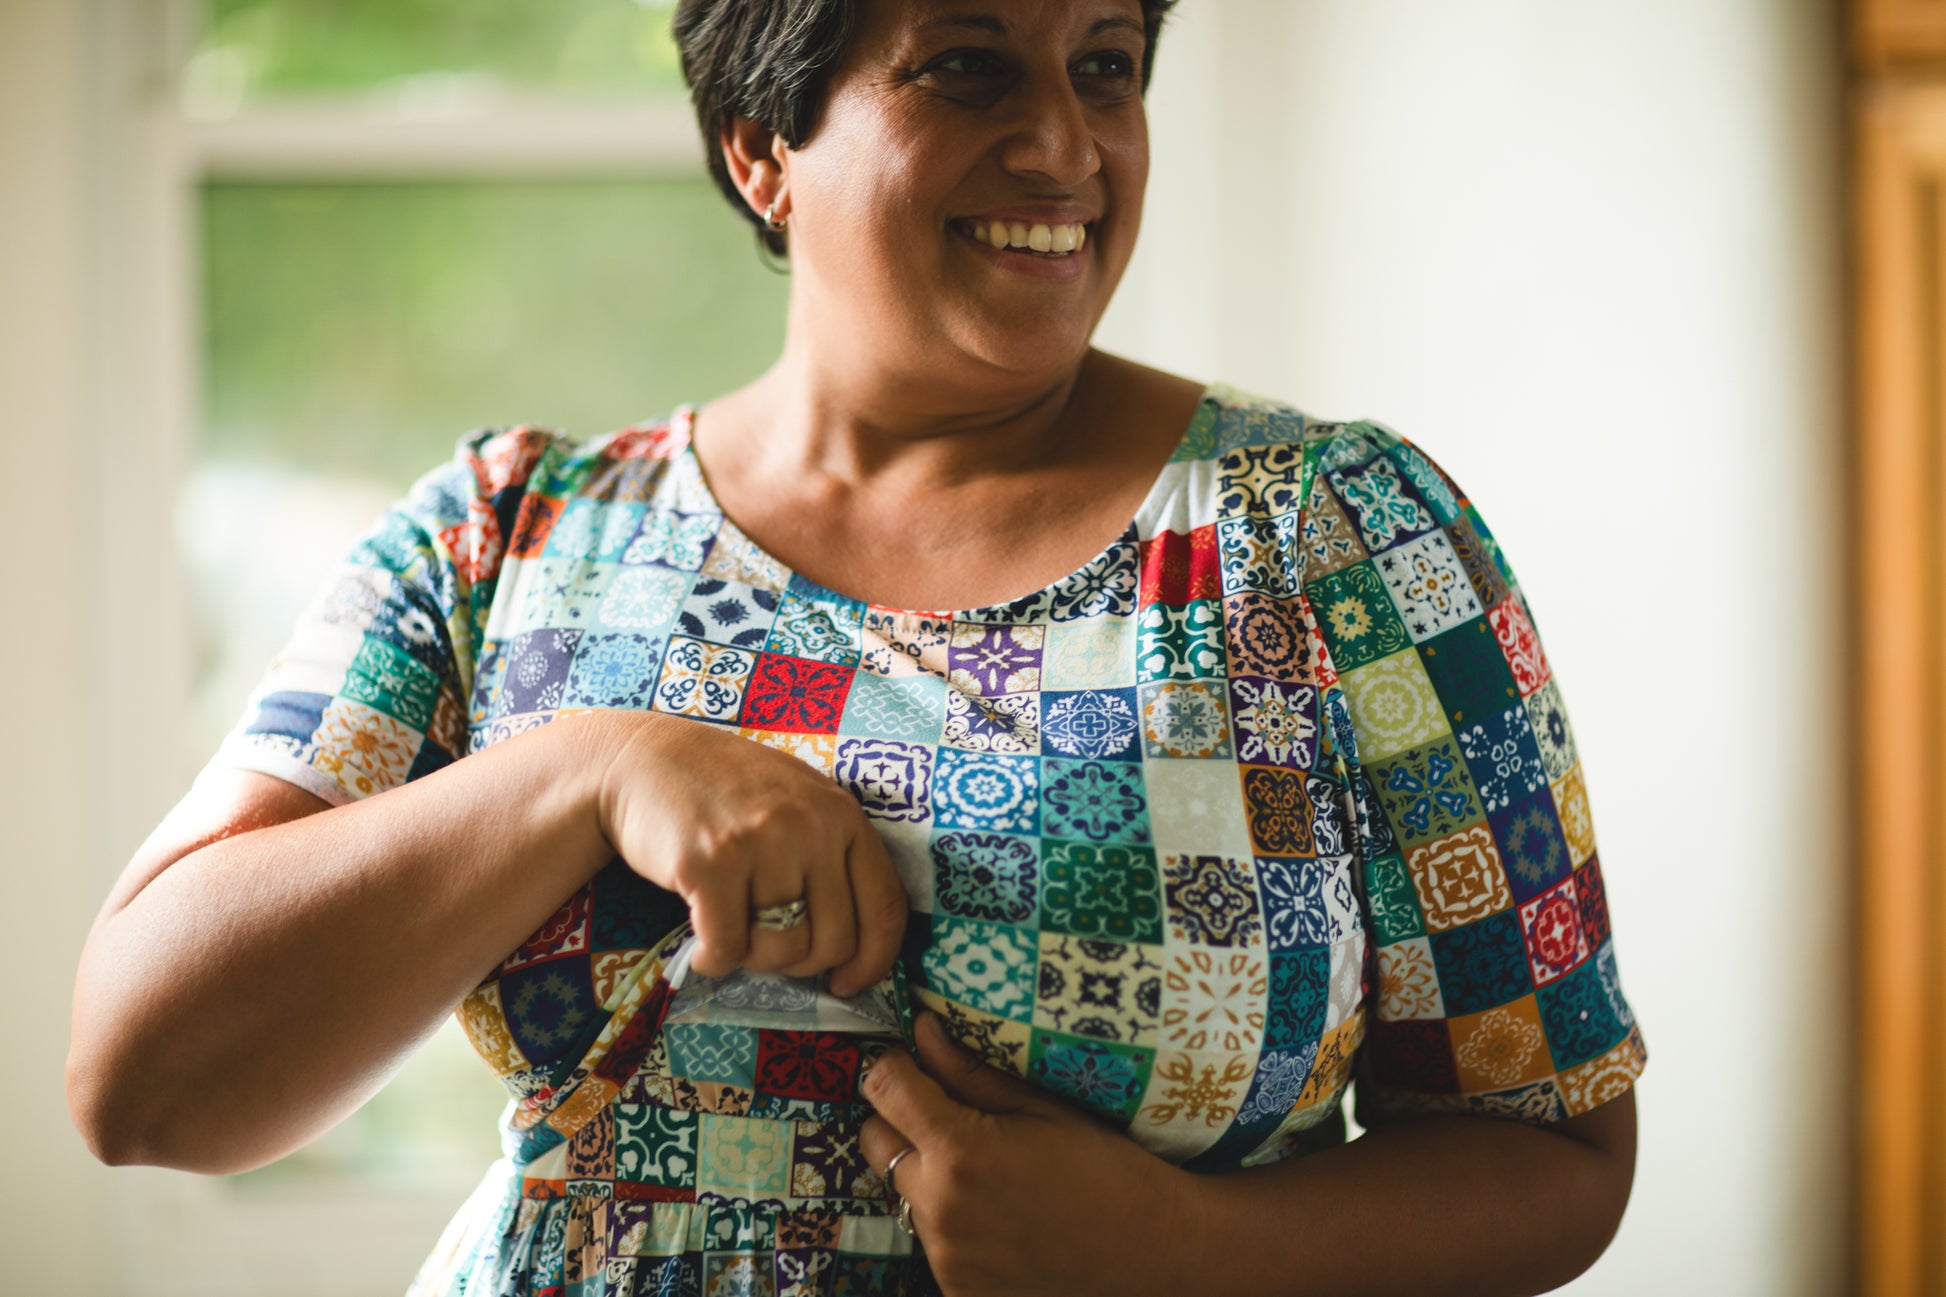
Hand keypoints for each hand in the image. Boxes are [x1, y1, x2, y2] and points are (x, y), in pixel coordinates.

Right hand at [592, 712, 906, 995]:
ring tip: (732, 931)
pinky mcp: (710, 864)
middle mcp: (811, 826)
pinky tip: (701, 945)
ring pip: (781, 951)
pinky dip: (713, 960)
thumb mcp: (798, 802)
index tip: (848, 982)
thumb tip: (856, 949)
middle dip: (800, 963)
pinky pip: (728, 949)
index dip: (873, 961)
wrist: (644, 758)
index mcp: (842, 814)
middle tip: (767, 948)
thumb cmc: (725, 789)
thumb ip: (832, 857)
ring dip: (752, 958)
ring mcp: (761, 843)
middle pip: (834, 941)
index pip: (885, 907)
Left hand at [859, 1012, 1198, 1296]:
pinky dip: (950, 1221)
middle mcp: (941, 1209)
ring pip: (901, 1191)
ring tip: (985, 1171)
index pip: (883, 1089)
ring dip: (926, 1173)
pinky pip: (930, 1239)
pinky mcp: (957, 1290)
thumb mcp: (1042, 1107)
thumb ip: (970, 1071)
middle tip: (947, 1115)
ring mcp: (946, 1257)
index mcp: (961, 1151)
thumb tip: (922, 1029)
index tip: (913, 1062)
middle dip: (901, 1120)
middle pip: (876, 1141)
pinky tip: (998, 1215)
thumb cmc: (1104, 1167)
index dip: (895, 1066)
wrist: (1150, 1250)